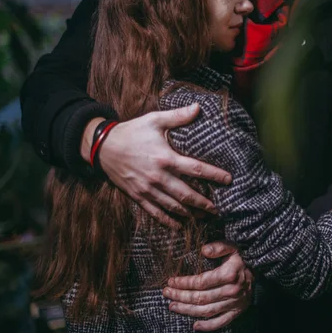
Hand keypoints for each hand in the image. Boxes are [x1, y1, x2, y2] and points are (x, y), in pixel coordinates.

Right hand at [82, 104, 231, 228]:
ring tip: (204, 216)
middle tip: (218, 209)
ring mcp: (148, 189)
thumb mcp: (154, 120)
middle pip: (187, 194)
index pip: (196, 169)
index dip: (214, 175)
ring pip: (173, 206)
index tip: (229, 180)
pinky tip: (179, 225)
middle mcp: (158, 177)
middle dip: (205, 203)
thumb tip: (199, 107)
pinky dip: (168, 220)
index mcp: (166, 158)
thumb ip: (178, 117)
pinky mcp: (138, 196)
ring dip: (190, 213)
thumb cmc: (132, 132)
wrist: (103, 147)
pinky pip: (155, 212)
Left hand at [162, 241, 253, 331]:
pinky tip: (194, 326)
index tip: (171, 281)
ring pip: (206, 311)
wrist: (260, 271)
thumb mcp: (232, 247)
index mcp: (228, 275)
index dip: (184, 282)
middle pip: (200, 297)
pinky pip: (221, 323)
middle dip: (180, 296)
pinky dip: (207, 326)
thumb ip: (218, 247)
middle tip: (166, 293)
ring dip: (187, 310)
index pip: (200, 282)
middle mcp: (231, 291)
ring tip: (172, 306)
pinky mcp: (237, 312)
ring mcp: (234, 304)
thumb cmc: (242, 258)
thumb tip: (203, 250)